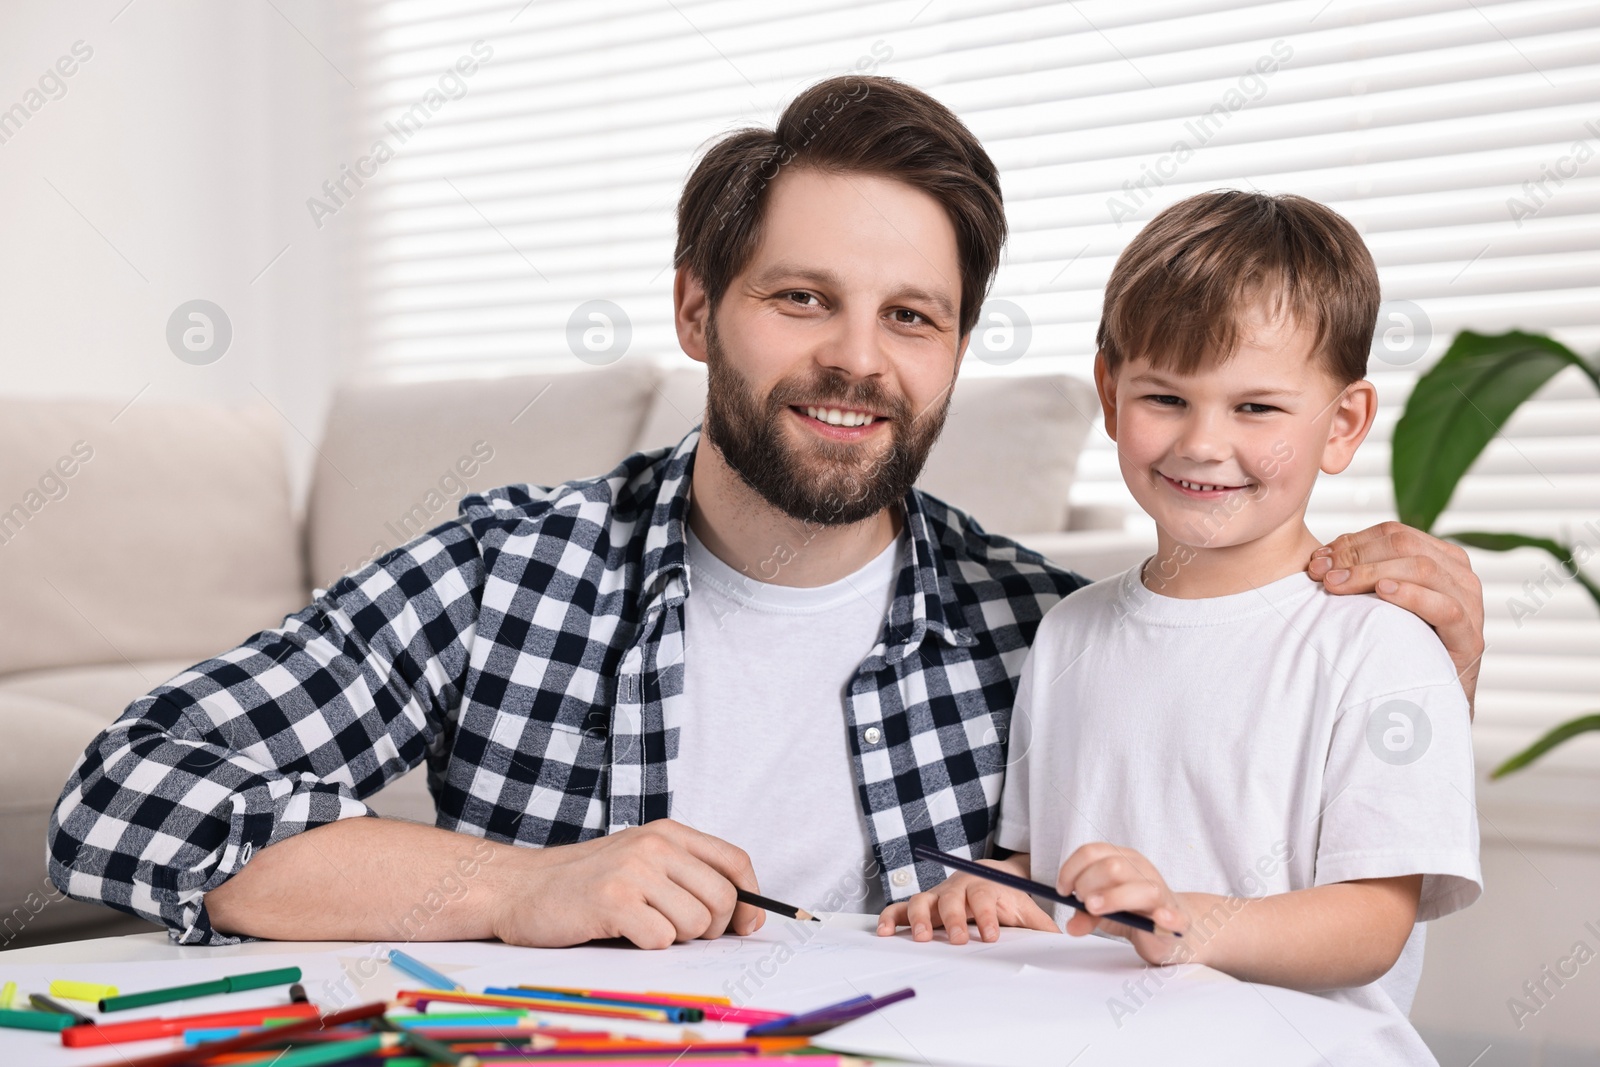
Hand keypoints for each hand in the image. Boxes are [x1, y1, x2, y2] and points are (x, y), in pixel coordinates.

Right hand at [490, 819, 764, 949]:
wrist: (519, 887)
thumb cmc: (584, 883)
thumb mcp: (641, 862)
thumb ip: (688, 877)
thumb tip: (746, 915)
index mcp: (668, 832)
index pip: (735, 861)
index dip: (750, 898)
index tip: (744, 924)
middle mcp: (655, 845)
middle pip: (722, 897)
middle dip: (711, 928)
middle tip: (678, 931)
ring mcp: (634, 870)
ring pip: (695, 922)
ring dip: (674, 938)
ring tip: (640, 926)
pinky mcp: (613, 900)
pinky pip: (660, 939)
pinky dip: (646, 946)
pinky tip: (620, 932)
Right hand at [876, 862, 1057, 943]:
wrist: (991, 875)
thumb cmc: (1009, 898)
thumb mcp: (1028, 909)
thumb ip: (1042, 926)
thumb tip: (1064, 941)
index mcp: (986, 886)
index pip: (985, 896)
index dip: (987, 915)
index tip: (992, 935)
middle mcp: (958, 887)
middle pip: (952, 898)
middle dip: (953, 919)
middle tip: (957, 939)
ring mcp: (938, 895)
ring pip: (922, 900)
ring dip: (918, 918)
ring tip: (919, 937)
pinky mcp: (922, 905)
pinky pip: (900, 908)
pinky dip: (890, 917)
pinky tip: (884, 932)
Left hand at [1057, 843, 1188, 965]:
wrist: (1169, 929)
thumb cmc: (1132, 913)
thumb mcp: (1103, 911)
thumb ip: (1085, 915)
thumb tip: (1071, 926)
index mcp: (1121, 859)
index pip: (1091, 852)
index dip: (1071, 870)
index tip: (1062, 889)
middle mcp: (1141, 869)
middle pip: (1110, 867)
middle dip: (1087, 884)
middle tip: (1083, 903)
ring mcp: (1160, 892)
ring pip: (1138, 888)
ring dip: (1112, 898)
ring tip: (1095, 909)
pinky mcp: (1176, 918)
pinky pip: (1174, 915)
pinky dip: (1166, 917)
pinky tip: (1159, 918)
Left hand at [1308, 521, 1484, 713]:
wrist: (1429, 700)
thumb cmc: (1399, 645)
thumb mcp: (1380, 602)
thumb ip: (1362, 573)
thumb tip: (1320, 558)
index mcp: (1441, 558)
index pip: (1394, 534)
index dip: (1351, 542)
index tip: (1316, 559)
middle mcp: (1459, 576)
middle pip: (1405, 547)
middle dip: (1355, 556)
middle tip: (1319, 573)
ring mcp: (1470, 605)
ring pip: (1422, 569)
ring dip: (1371, 573)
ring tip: (1336, 584)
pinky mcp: (1470, 638)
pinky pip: (1444, 607)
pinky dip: (1412, 595)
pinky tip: (1383, 592)